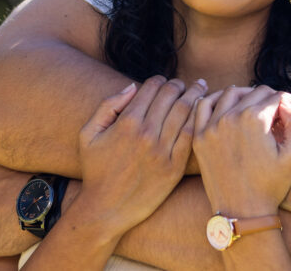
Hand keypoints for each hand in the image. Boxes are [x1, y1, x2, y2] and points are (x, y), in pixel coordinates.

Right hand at [75, 76, 205, 236]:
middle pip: (171, 96)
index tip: (163, 81)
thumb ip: (108, 105)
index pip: (151, 88)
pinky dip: (198, 119)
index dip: (159, 80)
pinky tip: (202, 112)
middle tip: (182, 84)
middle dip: (178, 84)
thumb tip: (132, 86)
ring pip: (185, 111)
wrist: (106, 209)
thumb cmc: (95, 171)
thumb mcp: (89, 134)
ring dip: (194, 95)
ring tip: (199, 88)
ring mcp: (162, 151)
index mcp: (127, 123)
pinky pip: (191, 135)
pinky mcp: (174, 167)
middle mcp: (146, 134)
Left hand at [194, 86, 290, 215]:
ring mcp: (211, 127)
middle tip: (284, 107)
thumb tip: (286, 104)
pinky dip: (215, 99)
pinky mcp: (199, 137)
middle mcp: (230, 118)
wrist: (242, 212)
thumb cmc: (272, 186)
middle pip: (255, 93)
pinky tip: (226, 102)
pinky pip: (203, 106)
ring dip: (247, 94)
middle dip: (273, 98)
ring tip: (258, 103)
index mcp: (254, 120)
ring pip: (230, 93)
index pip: (276, 96)